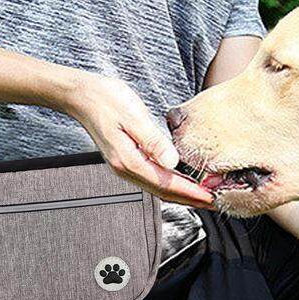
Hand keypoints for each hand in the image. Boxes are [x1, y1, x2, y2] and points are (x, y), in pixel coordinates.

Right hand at [65, 72, 213, 208]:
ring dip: (182, 195)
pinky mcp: (128, 161)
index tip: (210, 198)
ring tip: (203, 196)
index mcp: (129, 161)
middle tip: (215, 203)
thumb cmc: (106, 100)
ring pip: (159, 189)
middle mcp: (126, 169)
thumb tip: (173, 161)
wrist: (83, 96)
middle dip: (191, 200)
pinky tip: (182, 182)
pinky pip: (153, 179)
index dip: (191, 192)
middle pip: (164, 193)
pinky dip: (171, 184)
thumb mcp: (134, 116)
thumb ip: (154, 140)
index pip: (166, 184)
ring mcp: (126, 167)